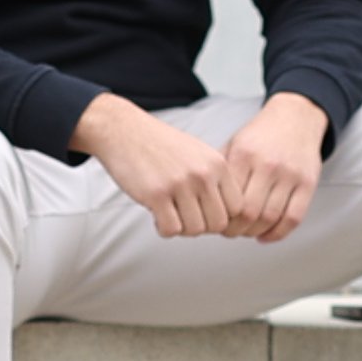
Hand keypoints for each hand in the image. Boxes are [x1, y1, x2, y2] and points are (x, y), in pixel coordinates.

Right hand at [76, 95, 238, 239]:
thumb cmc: (161, 146)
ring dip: (182, 229)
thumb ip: (215, 179)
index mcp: (217, 164)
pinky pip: (171, 229)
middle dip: (202, 227)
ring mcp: (180, 184)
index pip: (238, 207)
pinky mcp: (156, 194)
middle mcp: (203, 174)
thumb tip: (228, 217)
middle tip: (186, 217)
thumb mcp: (198, 154)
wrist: (124, 130)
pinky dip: (164, 229)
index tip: (205, 214)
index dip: (223, 216)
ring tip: (170, 215)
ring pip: (195, 230)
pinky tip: (157, 216)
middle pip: (218, 224)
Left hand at [209, 95, 323, 244]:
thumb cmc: (261, 134)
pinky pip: (293, 218)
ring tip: (246, 232)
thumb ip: (220, 170)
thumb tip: (197, 200)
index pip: (228, 198)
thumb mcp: (234, 143)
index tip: (215, 222)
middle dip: (235, 230)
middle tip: (229, 231)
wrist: (296, 117)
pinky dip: (277, 233)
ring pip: (270, 218)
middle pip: (249, 213)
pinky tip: (265, 235)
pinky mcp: (308, 183)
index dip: (219, 217)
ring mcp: (290, 175)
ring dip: (254, 233)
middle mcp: (268, 165)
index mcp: (244, 154)